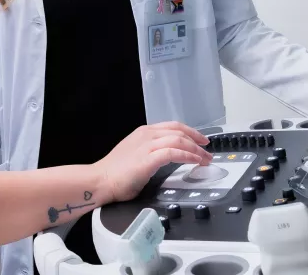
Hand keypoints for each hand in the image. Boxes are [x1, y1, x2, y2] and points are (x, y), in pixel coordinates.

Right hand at [93, 122, 211, 201]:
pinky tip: (195, 162)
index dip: (191, 132)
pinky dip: (187, 156)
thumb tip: (167, 156)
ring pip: (179, 140)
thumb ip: (151, 151)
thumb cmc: (115, 173)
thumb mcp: (136, 154)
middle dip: (197, 141)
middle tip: (208, 151)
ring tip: (205, 159)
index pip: (173, 126)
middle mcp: (147, 135)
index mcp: (144, 132)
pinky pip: (174, 153)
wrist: (99, 181)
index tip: (201, 140)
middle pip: (179, 131)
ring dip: (196, 150)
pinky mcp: (148, 159)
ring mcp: (147, 146)